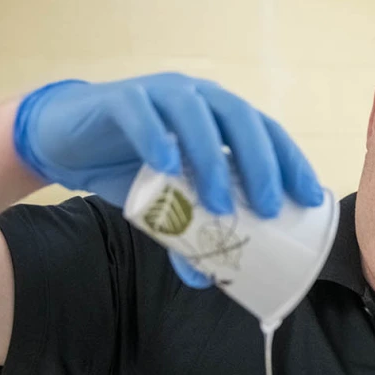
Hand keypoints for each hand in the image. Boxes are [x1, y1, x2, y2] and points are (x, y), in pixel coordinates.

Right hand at [12, 74, 324, 286]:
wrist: (64, 141)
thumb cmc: (126, 165)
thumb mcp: (162, 206)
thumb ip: (184, 234)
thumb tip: (208, 281)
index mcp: (218, 117)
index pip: (266, 132)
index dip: (291, 162)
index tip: (311, 198)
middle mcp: (196, 98)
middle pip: (241, 119)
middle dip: (262, 163)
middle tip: (271, 207)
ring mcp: (157, 94)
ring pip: (195, 113)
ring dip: (213, 157)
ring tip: (221, 204)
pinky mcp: (119, 100)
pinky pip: (141, 113)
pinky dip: (155, 137)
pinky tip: (166, 164)